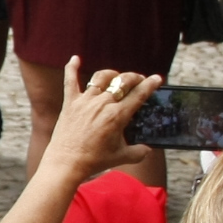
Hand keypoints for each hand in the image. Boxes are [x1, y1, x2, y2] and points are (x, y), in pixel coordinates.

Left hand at [44, 64, 158, 181]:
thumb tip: (147, 149)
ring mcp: (85, 102)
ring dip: (112, 74)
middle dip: (135, 78)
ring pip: (101, 77)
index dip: (150, 84)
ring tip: (116, 77)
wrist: (66, 164)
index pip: (139, 94)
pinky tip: (75, 59)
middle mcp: (102, 104)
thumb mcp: (122, 157)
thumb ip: (139, 152)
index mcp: (118, 116)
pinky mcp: (70, 103)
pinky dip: (71, 68)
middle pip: (123, 81)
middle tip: (139, 80)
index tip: (157, 78)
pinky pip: (70, 80)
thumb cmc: (94, 161)